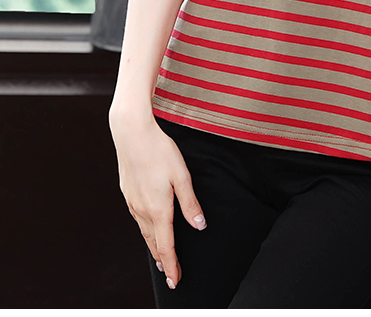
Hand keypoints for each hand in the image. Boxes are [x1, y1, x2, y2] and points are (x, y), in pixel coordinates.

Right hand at [109, 112, 205, 288]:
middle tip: (170, 274)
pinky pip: (137, 218)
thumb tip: (199, 226)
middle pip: (153, 243)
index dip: (172, 264)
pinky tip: (148, 227)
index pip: (166, 246)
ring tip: (160, 256)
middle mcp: (142, 210)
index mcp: (158, 209)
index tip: (175, 279)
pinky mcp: (127, 192)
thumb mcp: (182, 177)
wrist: (132, 134)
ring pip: (144, 232)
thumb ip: (190, 204)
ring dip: (153, 246)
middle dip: (162, 260)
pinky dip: (145, 230)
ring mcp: (132, 202)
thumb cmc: (159, 151)